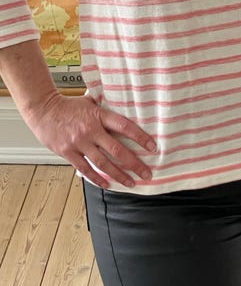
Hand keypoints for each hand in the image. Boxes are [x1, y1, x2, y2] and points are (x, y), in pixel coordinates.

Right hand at [23, 92, 156, 188]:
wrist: (43, 110)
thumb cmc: (69, 105)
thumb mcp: (90, 100)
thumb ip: (105, 104)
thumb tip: (124, 100)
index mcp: (99, 115)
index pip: (124, 126)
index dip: (140, 137)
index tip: (152, 147)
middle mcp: (91, 130)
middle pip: (117, 149)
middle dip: (134, 163)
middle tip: (146, 173)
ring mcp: (79, 143)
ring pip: (103, 163)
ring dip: (119, 175)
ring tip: (131, 182)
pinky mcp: (68, 153)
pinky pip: (85, 169)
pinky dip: (97, 179)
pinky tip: (108, 185)